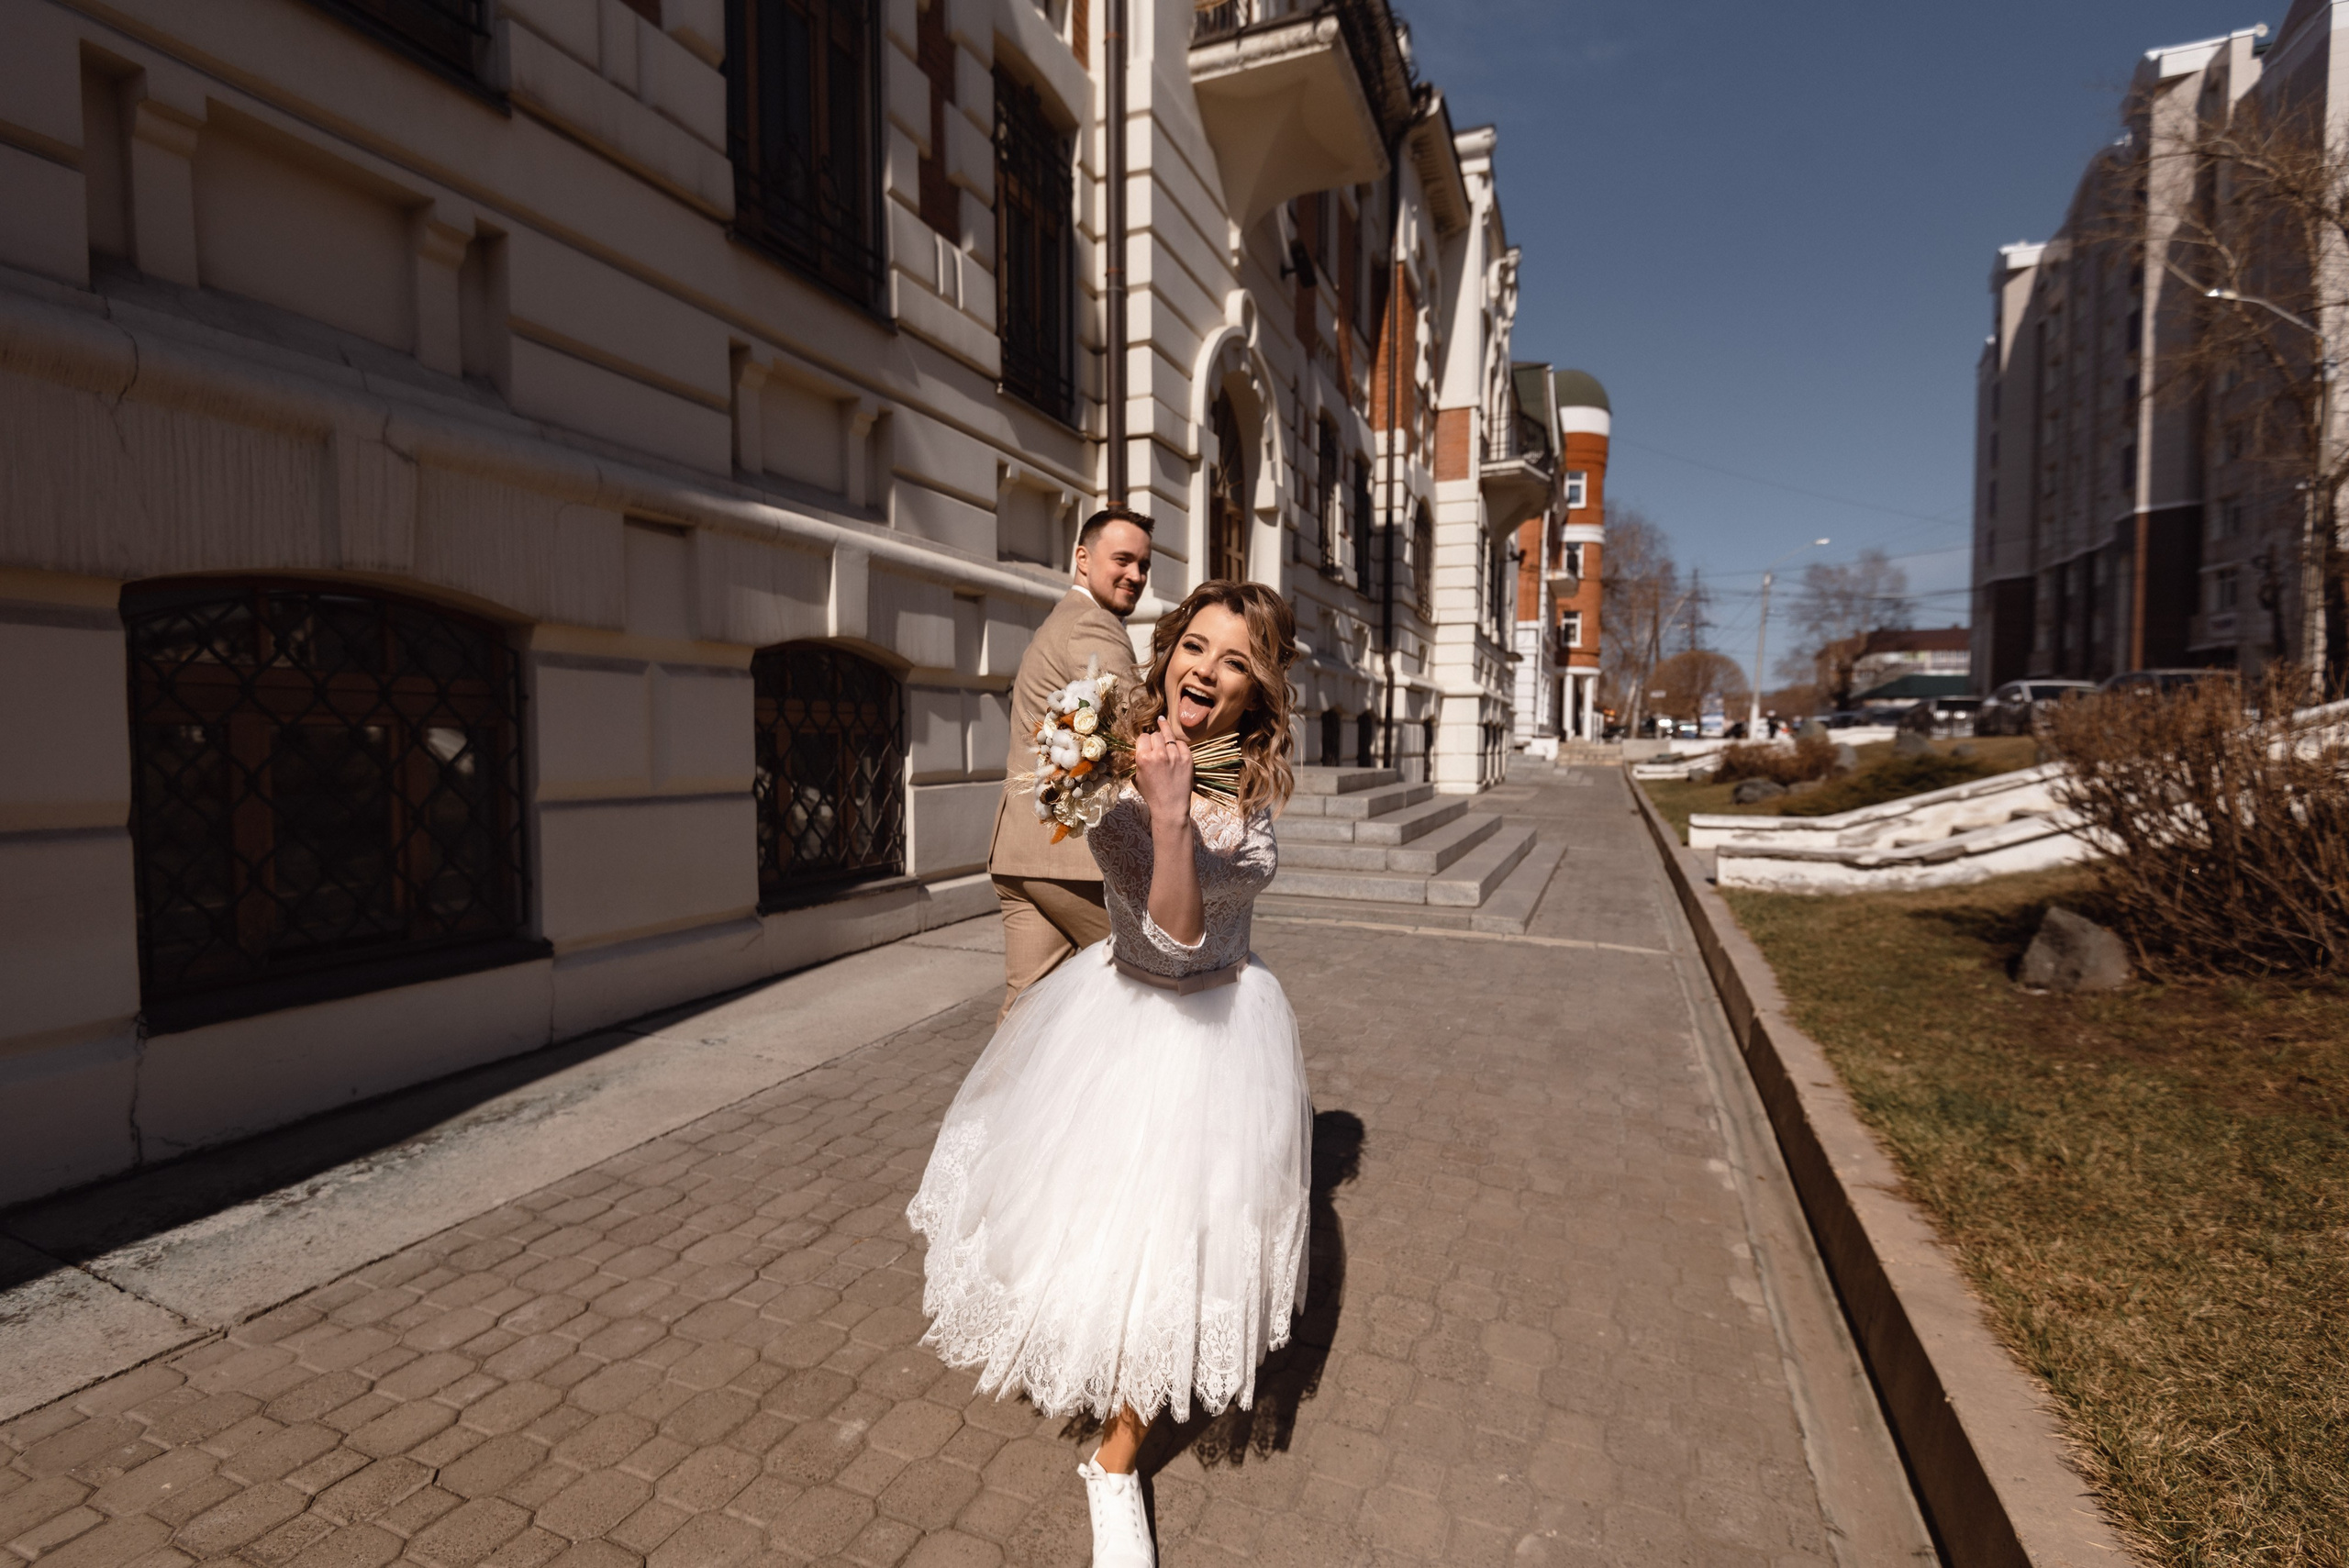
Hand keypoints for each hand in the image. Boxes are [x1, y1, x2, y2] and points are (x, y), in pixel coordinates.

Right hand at [1132, 714, 1194, 828]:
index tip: (1146, 743)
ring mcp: (1175, 756)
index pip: (1143, 737)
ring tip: (1162, 725)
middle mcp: (1158, 754)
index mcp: (1143, 758)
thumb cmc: (1152, 794)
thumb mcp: (1137, 777)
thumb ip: (1139, 759)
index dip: (1144, 740)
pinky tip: (1175, 748)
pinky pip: (1181, 743)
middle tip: (1155, 744)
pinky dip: (1178, 745)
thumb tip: (1141, 745)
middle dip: (1154, 739)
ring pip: (1169, 736)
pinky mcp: (1187, 759)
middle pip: (1155, 735)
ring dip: (1166, 737)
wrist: (1170, 807)